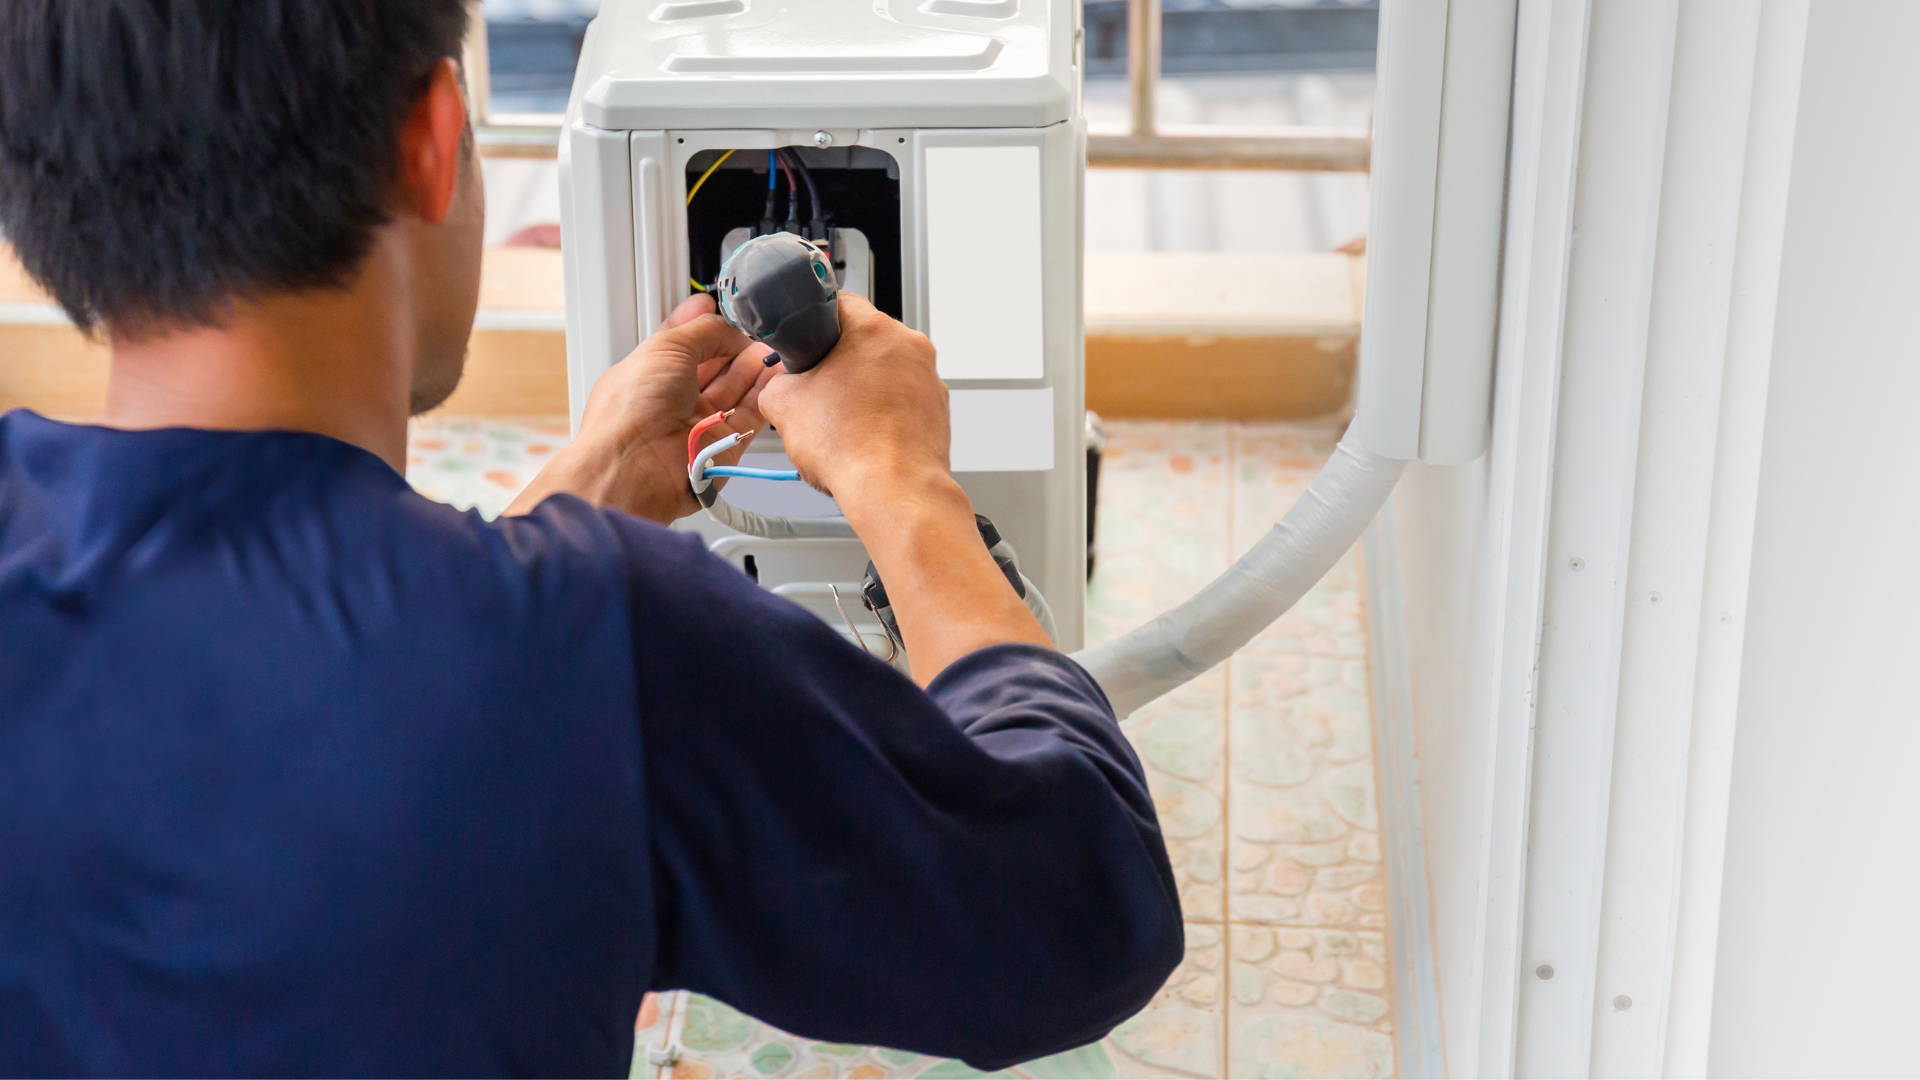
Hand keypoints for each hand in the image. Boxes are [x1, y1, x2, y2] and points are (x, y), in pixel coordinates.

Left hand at [505, 293, 779, 521]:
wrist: (636, 467)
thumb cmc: (631, 410)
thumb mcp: (666, 346)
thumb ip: (703, 330)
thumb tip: (727, 327)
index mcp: (648, 373)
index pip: (683, 344)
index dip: (703, 326)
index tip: (722, 312)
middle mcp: (672, 399)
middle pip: (714, 365)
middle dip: (735, 346)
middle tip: (756, 331)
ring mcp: (698, 423)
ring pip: (735, 389)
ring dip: (754, 366)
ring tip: (771, 349)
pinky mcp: (723, 445)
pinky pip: (750, 414)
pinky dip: (764, 394)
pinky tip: (775, 374)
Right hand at [757, 292, 949, 501]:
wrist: (894, 493)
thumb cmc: (853, 448)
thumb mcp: (785, 407)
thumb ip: (775, 383)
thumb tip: (779, 385)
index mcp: (875, 330)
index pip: (839, 302)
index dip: (813, 320)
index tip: (805, 338)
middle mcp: (911, 347)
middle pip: (865, 339)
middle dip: (840, 361)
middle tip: (818, 389)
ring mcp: (930, 379)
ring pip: (886, 371)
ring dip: (864, 387)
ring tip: (843, 420)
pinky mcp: (938, 409)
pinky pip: (904, 400)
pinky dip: (885, 412)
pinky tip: (866, 435)